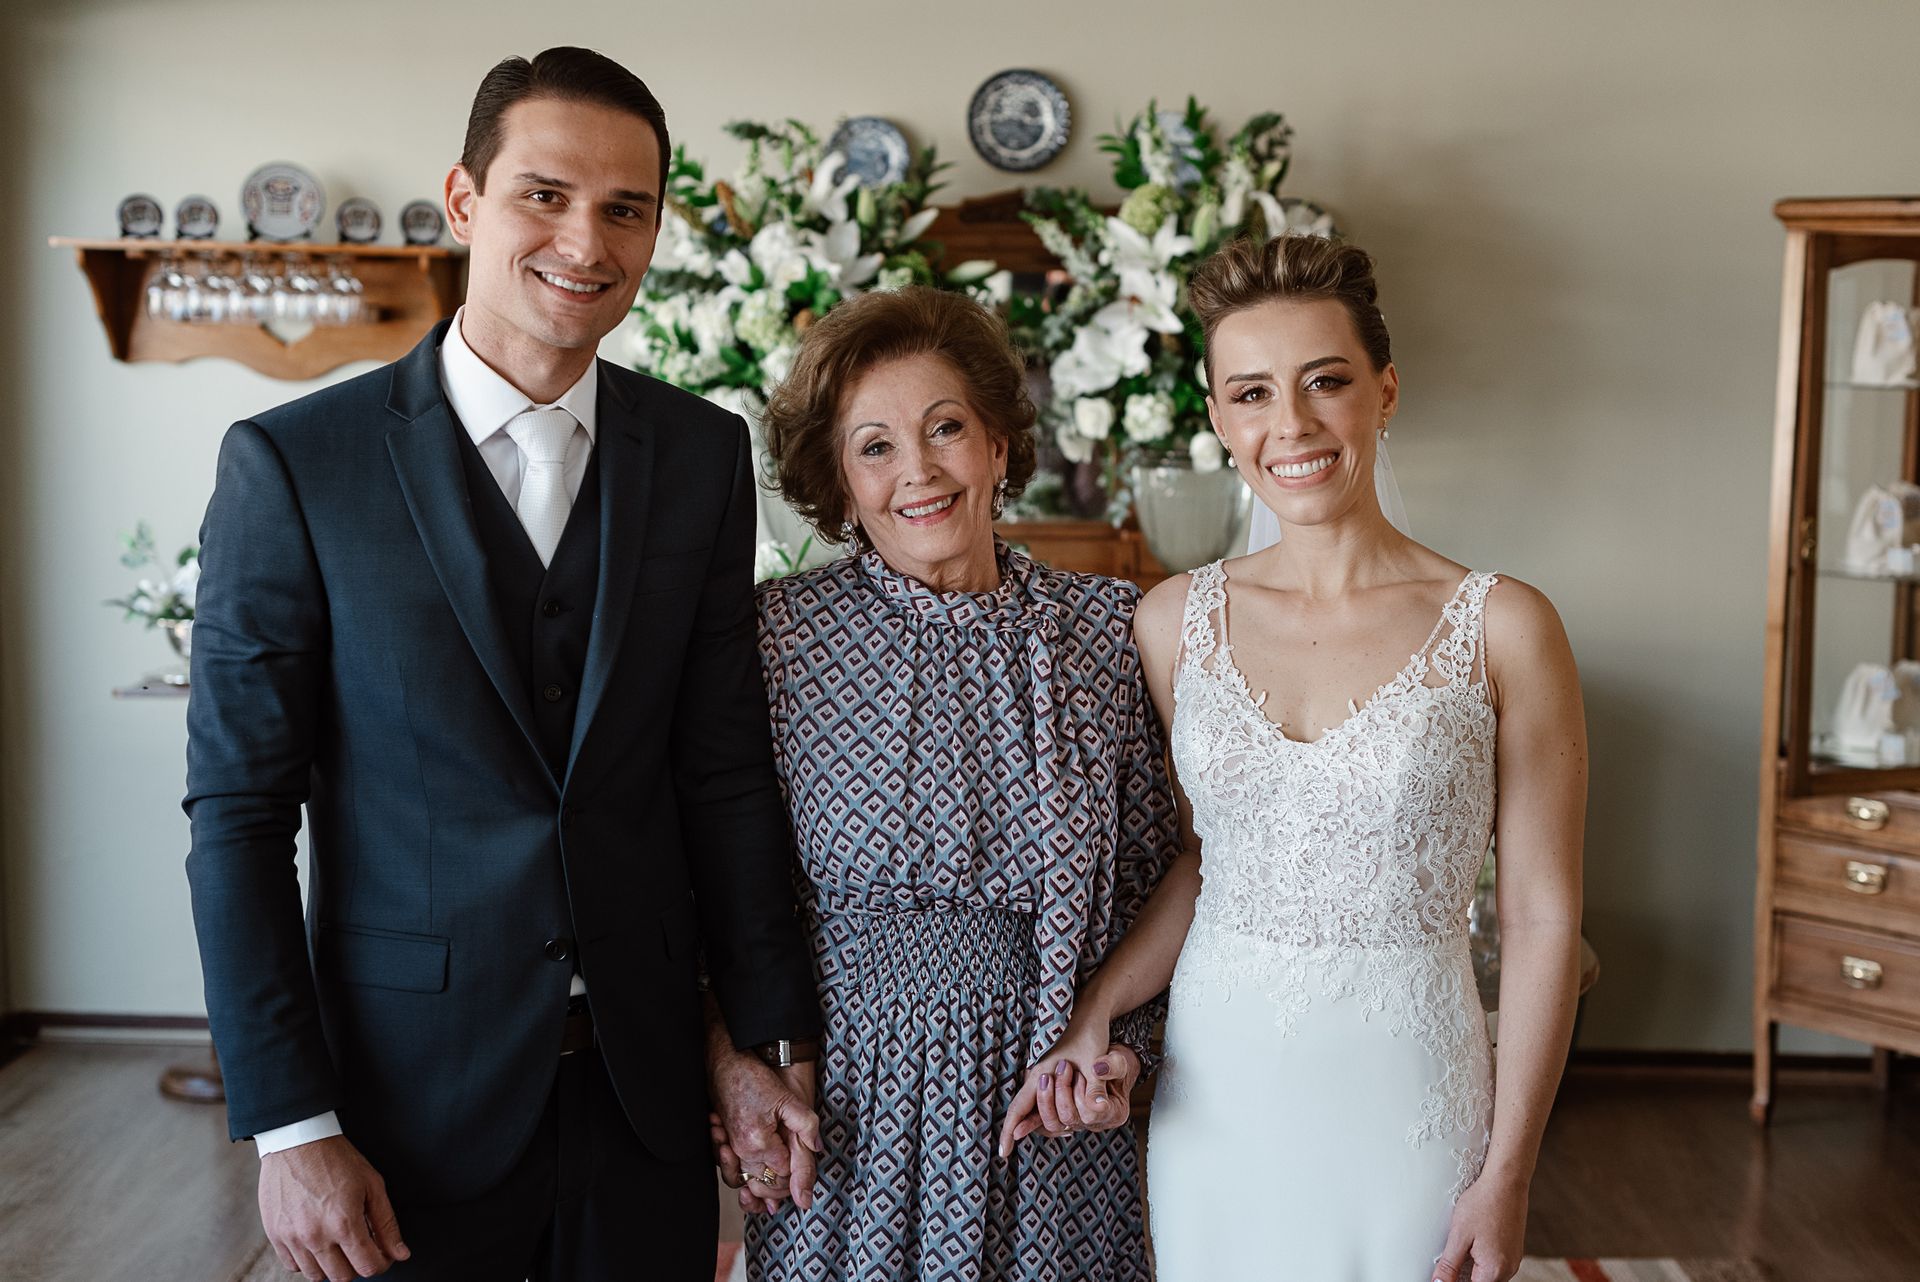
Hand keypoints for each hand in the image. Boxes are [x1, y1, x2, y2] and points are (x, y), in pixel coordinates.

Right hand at [258, 1135, 408, 1280]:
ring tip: (339, 1245)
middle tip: (362, 1248)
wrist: (297, 1142)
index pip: (367, 1267)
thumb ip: (387, 1224)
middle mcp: (316, 1235)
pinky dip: (308, 1261)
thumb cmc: (335, 1159)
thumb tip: (400, 1253)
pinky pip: (293, 1266)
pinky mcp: (275, 1235)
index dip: (382, 1264)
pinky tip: (318, 1243)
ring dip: (332, 1267)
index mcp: (344, 1223)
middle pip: (342, 1277)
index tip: (383, 1255)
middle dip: (358, 1266)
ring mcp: (292, 1238)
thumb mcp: (372, 1185)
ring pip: (316, 1277)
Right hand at [708, 1048, 820, 1215]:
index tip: (802, 1166)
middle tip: (795, 1185)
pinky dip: (744, 1178)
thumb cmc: (753, 1078)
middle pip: (764, 1183)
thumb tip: (817, 1148)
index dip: (796, 1176)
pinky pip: (733, 1171)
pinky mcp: (724, 1143)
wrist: (725, 1063)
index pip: (783, 1175)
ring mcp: (730, 1148)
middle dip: (780, 1186)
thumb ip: (807, 1125)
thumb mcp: (788, 1099)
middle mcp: (742, 1150)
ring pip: (747, 1181)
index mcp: (759, 1143)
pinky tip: (753, 1179)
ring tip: (773, 1193)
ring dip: (761, 1187)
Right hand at [997, 1016, 1127, 1155]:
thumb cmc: (1090, 1032)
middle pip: (1023, 1107)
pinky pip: (1041, 1093)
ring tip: (1037, 1133)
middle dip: (1024, 1127)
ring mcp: (1042, 1068)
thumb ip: (1094, 1087)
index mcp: (1042, 1071)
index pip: (1020, 1107)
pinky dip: (1044, 1107)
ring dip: (1036, 1118)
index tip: (1003, 1152)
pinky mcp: (1051, 1065)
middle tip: (1019, 1145)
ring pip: (1032, 1101)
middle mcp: (1037, 1071)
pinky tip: (1055, 1114)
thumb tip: (1098, 1110)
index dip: (1010, 1131)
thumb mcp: (1094, 1060)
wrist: (1090, 1008)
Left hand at [1433, 1167, 1528, 1281]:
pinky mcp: (1514, 1252)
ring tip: (1461, 1250)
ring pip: (1488, 1277)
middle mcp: (1508, 1270)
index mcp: (1494, 1270)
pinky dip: (1482, 1262)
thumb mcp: (1459, 1235)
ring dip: (1472, 1270)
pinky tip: (1472, 1246)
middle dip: (1462, 1276)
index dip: (1453, 1281)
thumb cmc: (1483, 1203)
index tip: (1443, 1273)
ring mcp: (1513, 1261)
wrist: (1506, 1182)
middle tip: (1449, 1261)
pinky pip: (1496, 1266)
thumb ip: (1449, 1265)